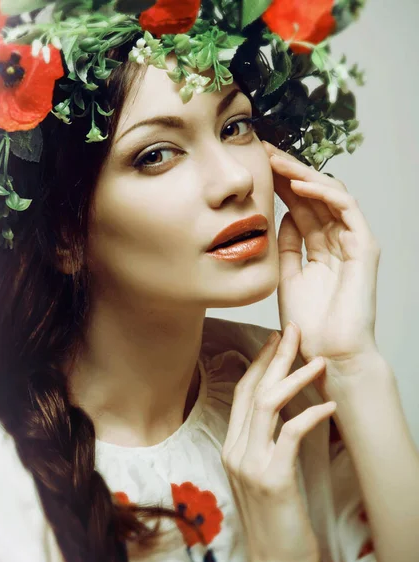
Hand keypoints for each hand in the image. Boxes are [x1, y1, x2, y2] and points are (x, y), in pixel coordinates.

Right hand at [221, 322, 334, 561]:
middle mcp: (235, 450)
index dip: (258, 363)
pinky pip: (289, 436)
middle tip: (292, 330)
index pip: (243, 394)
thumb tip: (280, 415)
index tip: (274, 340)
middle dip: (273, 357)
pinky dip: (309, 415)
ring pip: (267, 406)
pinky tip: (328, 405)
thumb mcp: (263, 475)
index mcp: (231, 446)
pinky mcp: (272, 479)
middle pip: (253, 391)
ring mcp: (250, 464)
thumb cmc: (275, 520)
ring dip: (292, 378)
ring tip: (316, 360)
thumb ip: (263, 445)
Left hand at [263, 141, 380, 374]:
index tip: (253, 168)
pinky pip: (346, 210)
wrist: (326, 352)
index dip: (278, 184)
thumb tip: (280, 217)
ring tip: (274, 160)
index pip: (299, 205)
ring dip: (302, 174)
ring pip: (330, 195)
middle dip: (287, 171)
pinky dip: (323, 194)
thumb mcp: (286, 276)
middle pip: (313, 195)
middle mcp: (337, 240)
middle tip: (262, 151)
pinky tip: (297, 184)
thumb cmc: (308, 322)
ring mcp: (352, 242)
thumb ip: (287, 247)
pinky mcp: (365, 248)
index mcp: (318, 247)